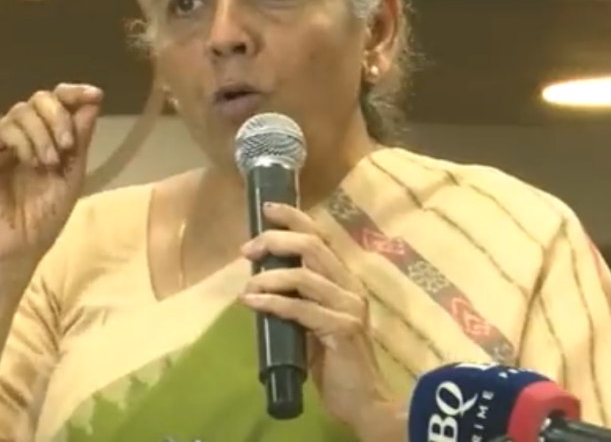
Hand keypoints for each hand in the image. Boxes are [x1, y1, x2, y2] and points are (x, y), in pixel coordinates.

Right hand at [0, 83, 102, 263]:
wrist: (18, 248)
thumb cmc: (45, 217)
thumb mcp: (73, 172)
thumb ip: (80, 136)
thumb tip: (93, 98)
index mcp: (46, 137)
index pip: (58, 101)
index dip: (75, 92)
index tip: (95, 95)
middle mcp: (22, 135)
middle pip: (41, 98)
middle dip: (59, 115)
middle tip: (67, 145)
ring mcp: (1, 142)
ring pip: (23, 109)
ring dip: (43, 133)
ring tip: (50, 163)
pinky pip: (5, 128)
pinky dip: (24, 141)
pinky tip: (30, 163)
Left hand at [239, 203, 404, 440]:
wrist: (364, 401)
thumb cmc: (335, 364)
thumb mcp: (311, 324)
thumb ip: (295, 301)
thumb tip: (258, 284)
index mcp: (343, 280)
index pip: (319, 237)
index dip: (294, 217)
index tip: (266, 209)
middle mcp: (349, 286)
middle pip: (312, 246)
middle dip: (275, 240)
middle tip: (247, 250)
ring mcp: (348, 306)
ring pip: (304, 275)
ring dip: (269, 277)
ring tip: (247, 287)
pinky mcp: (342, 328)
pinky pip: (301, 309)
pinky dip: (273, 302)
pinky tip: (254, 303)